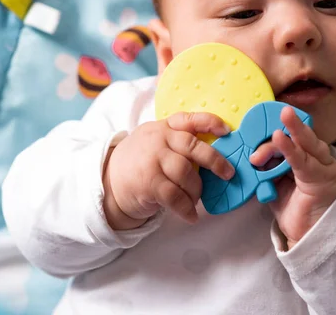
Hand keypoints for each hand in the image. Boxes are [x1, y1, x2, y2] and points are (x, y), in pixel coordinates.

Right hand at [103, 112, 234, 229]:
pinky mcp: (148, 183)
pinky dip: (186, 208)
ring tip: (195, 199)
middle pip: (192, 147)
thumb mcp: (154, 142)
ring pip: (186, 174)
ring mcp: (152, 161)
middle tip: (228, 174)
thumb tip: (214, 157)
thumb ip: (178, 142)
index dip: (209, 122)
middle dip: (214, 161)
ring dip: (197, 190)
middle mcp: (158, 140)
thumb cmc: (140, 162)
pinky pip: (175, 196)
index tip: (226, 130)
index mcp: (164, 128)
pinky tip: (191, 216)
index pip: (188, 119)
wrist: (108, 182)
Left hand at [250, 106, 335, 249]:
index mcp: (307, 156)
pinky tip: (280, 137)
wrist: (310, 235)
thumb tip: (250, 155)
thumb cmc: (295, 209)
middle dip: (289, 124)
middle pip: (300, 137)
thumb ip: (268, 168)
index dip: (280, 128)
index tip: (262, 121)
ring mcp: (323, 166)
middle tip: (280, 111)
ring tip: (283, 118)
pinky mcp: (322, 177)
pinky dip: (290, 149)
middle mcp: (318, 158)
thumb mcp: (276, 183)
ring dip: (291, 132)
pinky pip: (302, 161)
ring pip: (304, 144)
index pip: (293, 137)